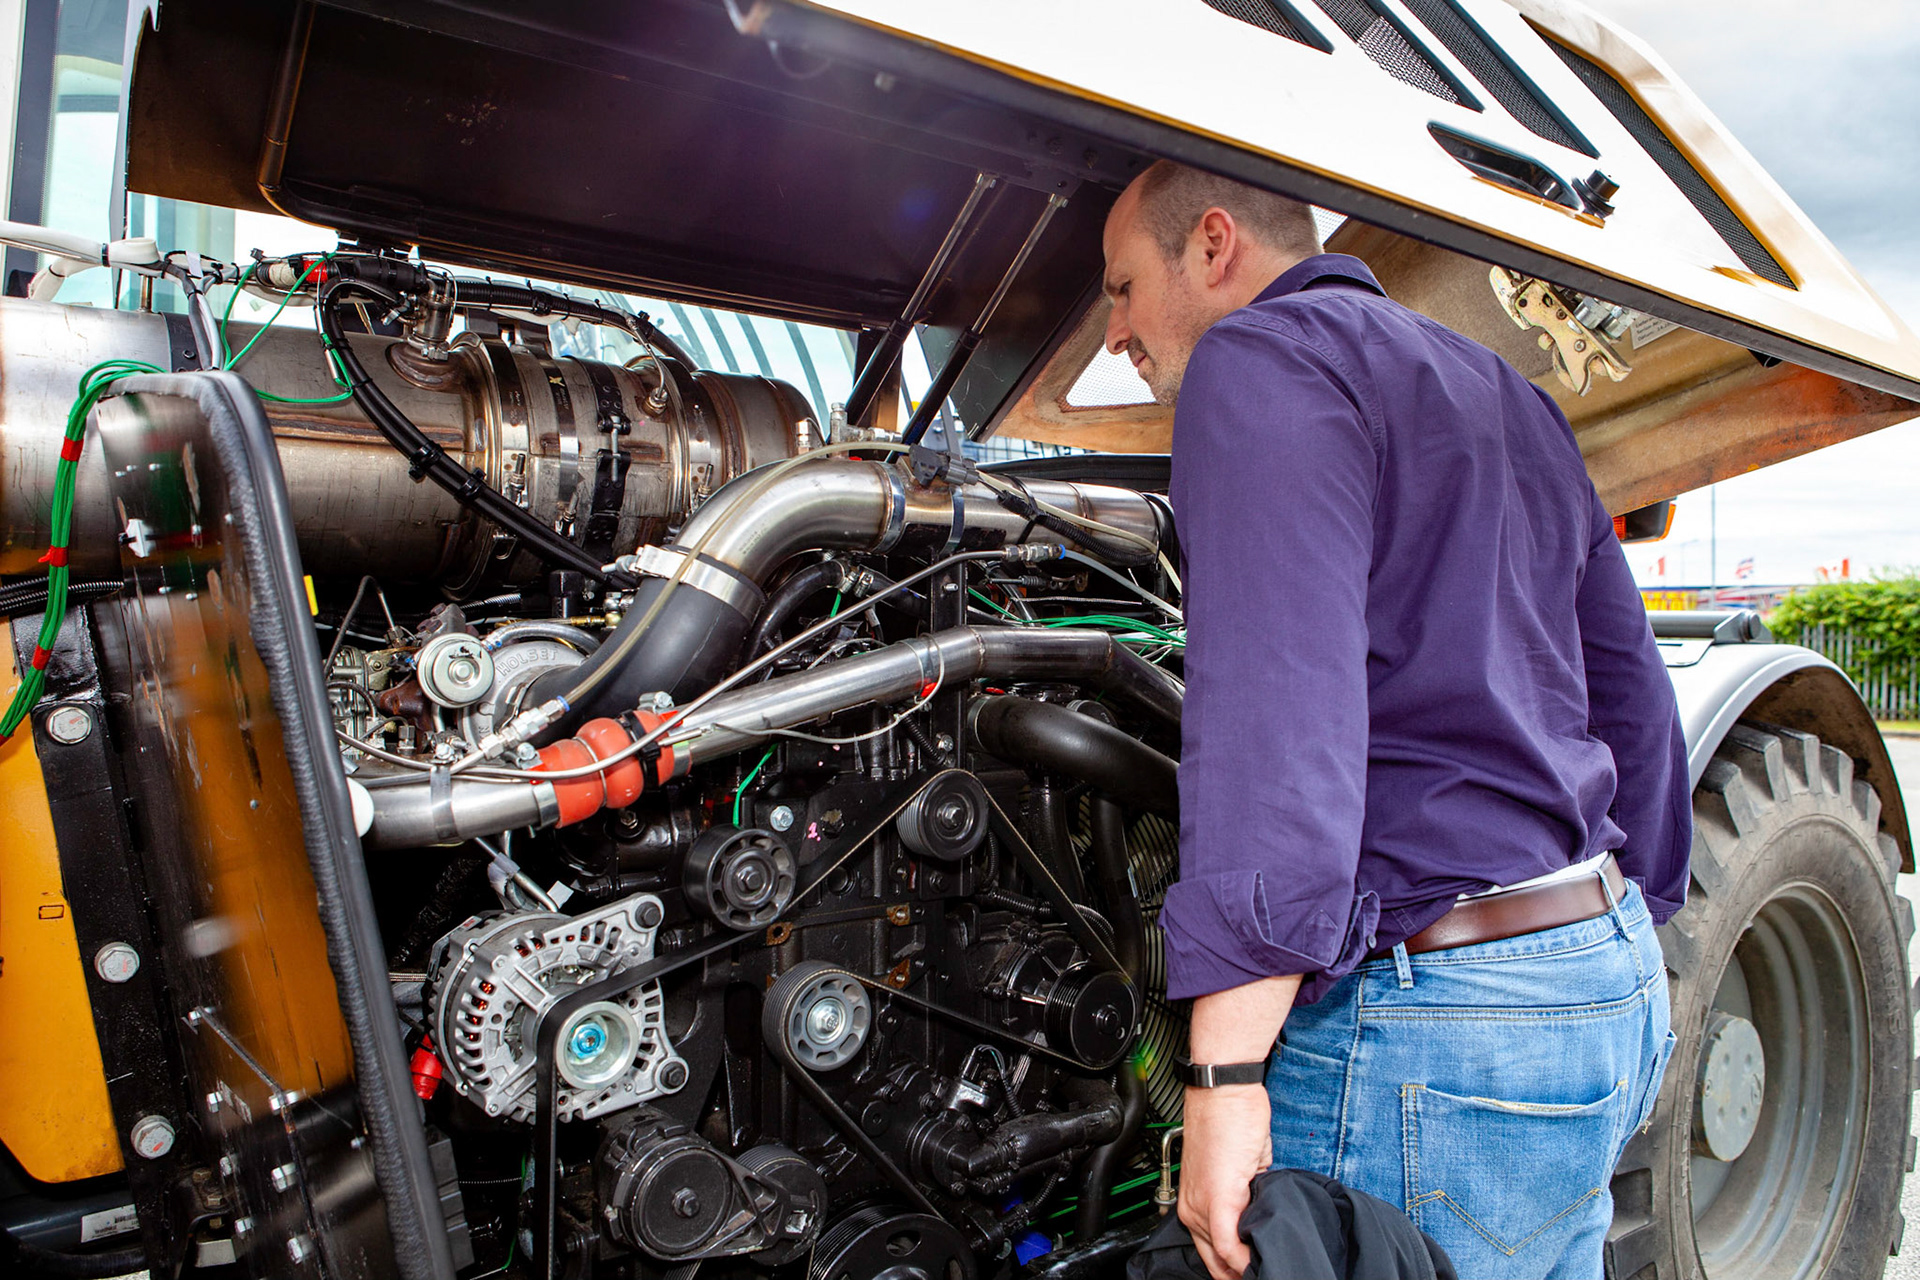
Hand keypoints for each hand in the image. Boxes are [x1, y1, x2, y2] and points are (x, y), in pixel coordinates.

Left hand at [1177, 1082, 1272, 1279]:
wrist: (1224, 1090)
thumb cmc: (1229, 1119)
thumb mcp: (1239, 1169)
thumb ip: (1245, 1198)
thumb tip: (1259, 1218)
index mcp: (1193, 1203)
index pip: (1212, 1253)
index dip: (1234, 1268)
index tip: (1253, 1271)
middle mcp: (1191, 1208)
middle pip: (1214, 1262)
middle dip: (1237, 1274)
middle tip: (1259, 1274)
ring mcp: (1201, 1205)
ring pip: (1220, 1258)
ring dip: (1244, 1266)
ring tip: (1264, 1267)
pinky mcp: (1218, 1198)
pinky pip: (1227, 1244)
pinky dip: (1242, 1257)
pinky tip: (1255, 1260)